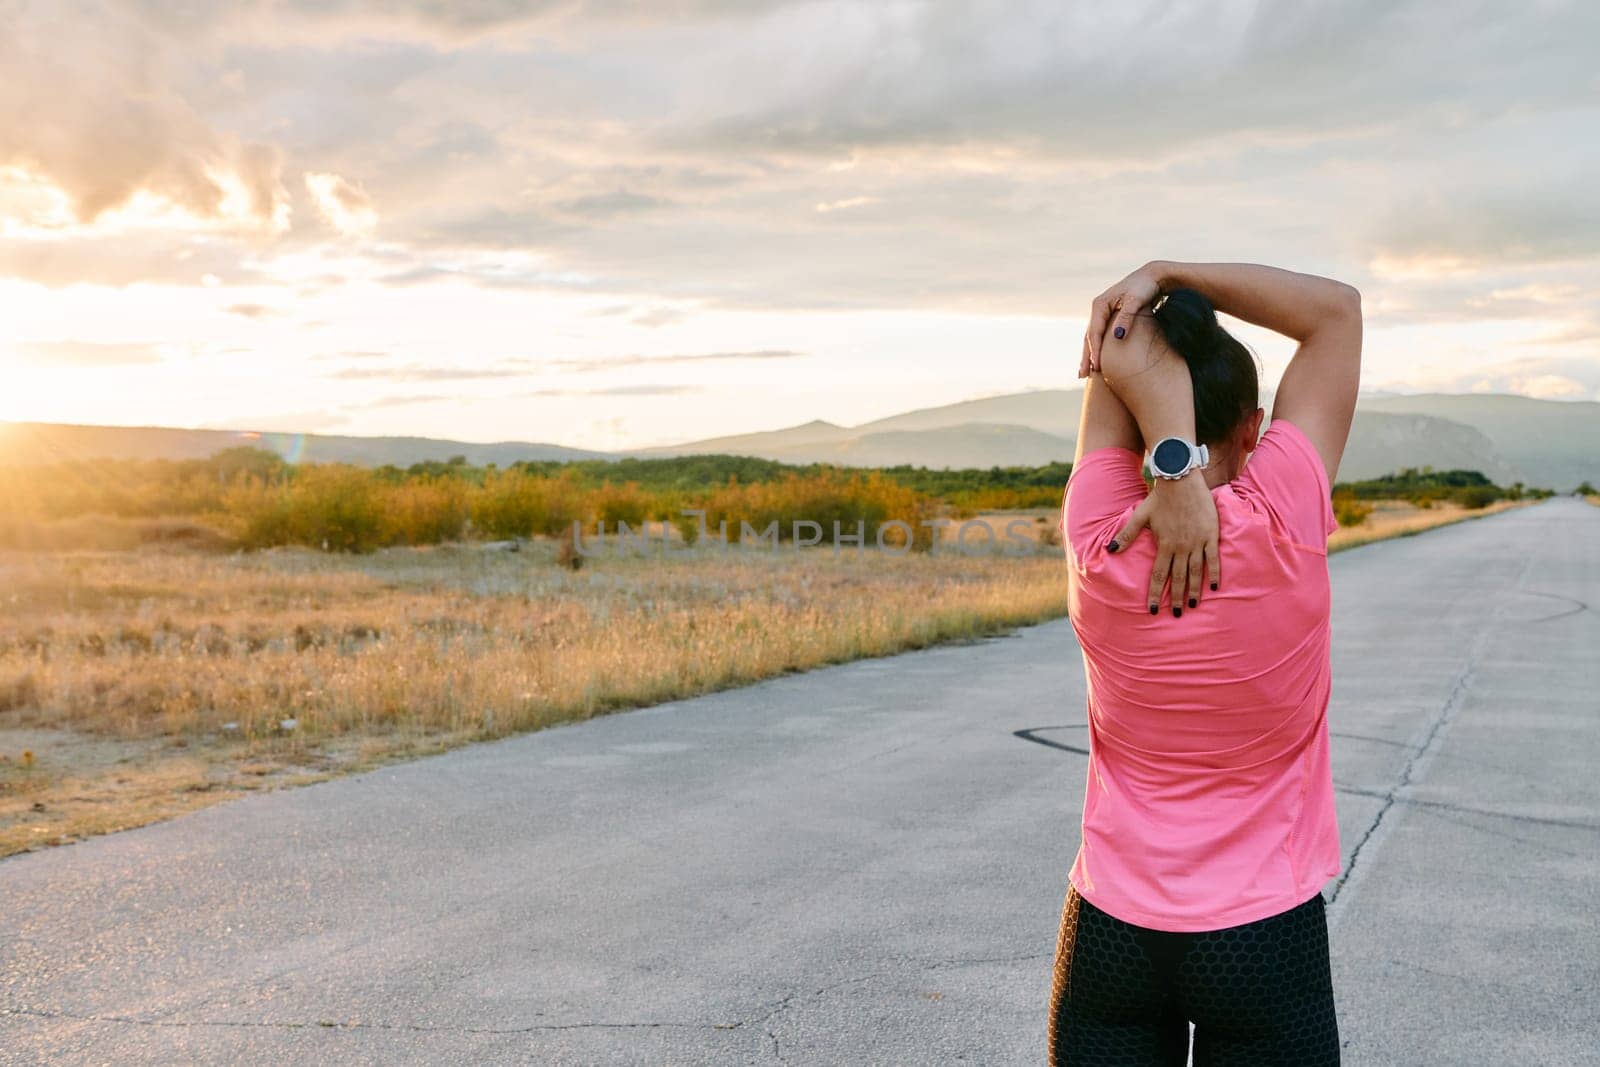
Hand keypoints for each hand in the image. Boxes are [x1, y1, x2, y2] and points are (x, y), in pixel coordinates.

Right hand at [1079, 263, 1163, 377]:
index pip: (1094, 332)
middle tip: (1082, 376)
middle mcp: (1098, 309)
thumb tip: (1117, 336)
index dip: (1094, 351)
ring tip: (1085, 373)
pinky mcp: (1111, 317)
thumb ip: (1126, 318)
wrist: (1155, 277)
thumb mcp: (1136, 301)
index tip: (1096, 367)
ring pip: (1093, 337)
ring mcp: (1104, 313)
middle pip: (1089, 337)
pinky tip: (1098, 360)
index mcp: (1100, 304)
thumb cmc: (1146, 287)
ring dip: (1089, 355)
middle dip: (1085, 356)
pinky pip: (1101, 336)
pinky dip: (1098, 348)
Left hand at [1107, 472, 1219, 615]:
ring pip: (1196, 571)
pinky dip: (1214, 573)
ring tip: (1194, 605)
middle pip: (1179, 578)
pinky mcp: (1211, 534)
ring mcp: (1197, 541)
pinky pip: (1213, 558)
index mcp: (1164, 544)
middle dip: (1177, 598)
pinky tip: (1214, 587)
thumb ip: (1127, 535)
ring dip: (1195, 590)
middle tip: (1178, 615)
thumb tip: (1110, 550)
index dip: (1156, 593)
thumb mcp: (1140, 515)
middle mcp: (1180, 546)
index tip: (1153, 609)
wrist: (1180, 478)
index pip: (1158, 575)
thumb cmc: (1159, 497)